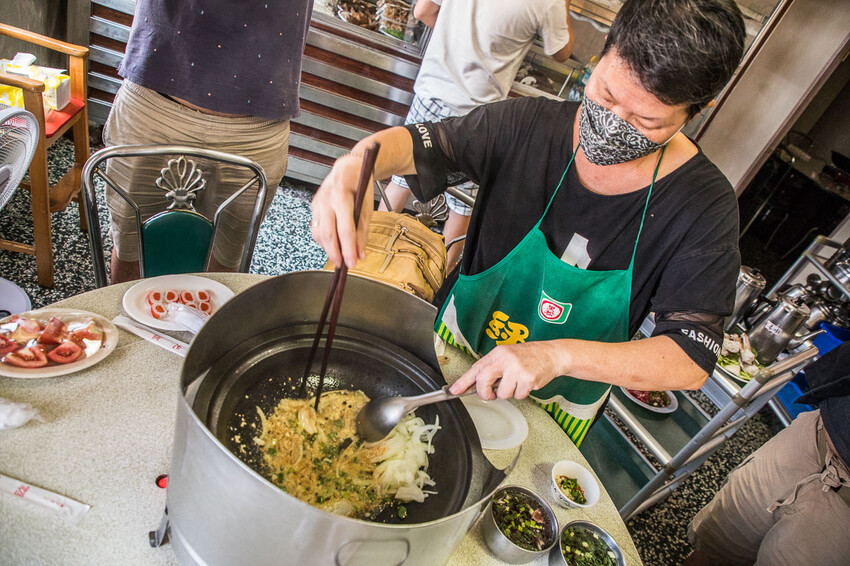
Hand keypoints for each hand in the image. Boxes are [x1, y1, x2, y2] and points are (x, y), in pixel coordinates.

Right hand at [311, 153, 373, 267]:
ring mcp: (317, 203)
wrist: (348, 168)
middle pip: (328, 234)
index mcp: (342, 197)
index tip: (352, 262)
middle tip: (343, 266)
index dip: (348, 249)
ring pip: (318, 233)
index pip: (345, 230)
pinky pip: (316, 228)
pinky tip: (332, 244)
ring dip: (327, 248)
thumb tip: (360, 254)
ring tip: (338, 258)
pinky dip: (323, 239)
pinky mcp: (314, 206)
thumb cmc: (360, 185)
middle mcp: (326, 200)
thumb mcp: (367, 208)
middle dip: (335, 253)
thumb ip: (362, 232)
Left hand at [449, 341, 566, 399]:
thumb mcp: (507, 356)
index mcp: (498, 353)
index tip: (453, 391)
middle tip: (491, 393)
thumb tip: (476, 383)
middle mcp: (505, 359)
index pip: (476, 368)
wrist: (552, 354)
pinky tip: (527, 383)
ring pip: (502, 393)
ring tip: (517, 382)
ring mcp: (517, 369)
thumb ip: (493, 367)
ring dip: (509, 392)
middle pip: (483, 381)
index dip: (463, 381)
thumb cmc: (528, 356)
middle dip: (485, 392)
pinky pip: (518, 396)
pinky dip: (521, 393)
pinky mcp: (528, 379)